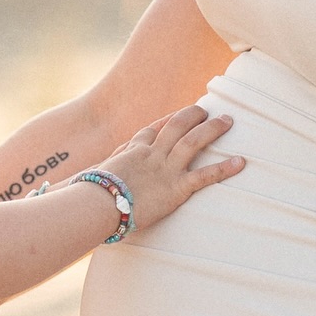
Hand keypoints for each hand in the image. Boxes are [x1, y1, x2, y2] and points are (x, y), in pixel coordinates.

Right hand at [102, 105, 242, 234]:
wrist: (96, 205)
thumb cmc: (89, 197)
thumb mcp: (91, 180)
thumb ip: (96, 177)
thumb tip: (75, 183)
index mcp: (131, 152)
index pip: (150, 131)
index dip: (165, 121)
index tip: (175, 115)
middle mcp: (150, 155)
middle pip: (175, 126)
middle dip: (192, 116)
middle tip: (206, 109)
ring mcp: (164, 169)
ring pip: (192, 142)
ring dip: (211, 129)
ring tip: (227, 121)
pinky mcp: (175, 188)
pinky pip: (204, 176)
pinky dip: (224, 168)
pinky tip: (240, 163)